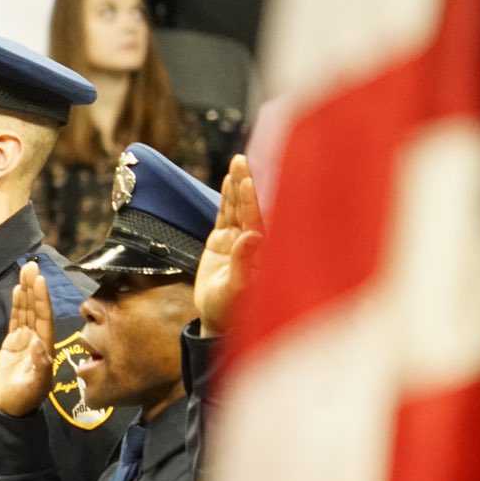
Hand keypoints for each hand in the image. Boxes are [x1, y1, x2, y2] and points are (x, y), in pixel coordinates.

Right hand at [0, 260, 56, 415]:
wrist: (9, 408)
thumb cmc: (23, 400)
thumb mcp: (33, 387)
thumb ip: (38, 366)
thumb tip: (38, 344)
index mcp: (44, 347)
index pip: (44, 317)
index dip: (42, 299)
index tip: (40, 281)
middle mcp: (37, 339)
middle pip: (36, 308)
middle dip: (34, 288)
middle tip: (31, 266)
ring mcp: (25, 339)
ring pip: (26, 310)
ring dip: (26, 291)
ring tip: (24, 270)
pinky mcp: (12, 342)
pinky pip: (16, 318)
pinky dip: (17, 304)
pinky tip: (17, 289)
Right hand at [196, 154, 263, 338]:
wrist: (217, 320)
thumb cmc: (232, 312)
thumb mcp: (235, 291)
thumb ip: (243, 263)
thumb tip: (252, 236)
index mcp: (262, 253)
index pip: (257, 220)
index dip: (252, 200)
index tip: (248, 180)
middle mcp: (254, 243)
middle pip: (250, 207)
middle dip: (247, 183)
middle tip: (242, 160)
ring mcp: (239, 241)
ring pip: (238, 208)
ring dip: (237, 185)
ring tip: (237, 162)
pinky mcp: (224, 243)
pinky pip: (226, 215)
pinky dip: (226, 198)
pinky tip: (229, 180)